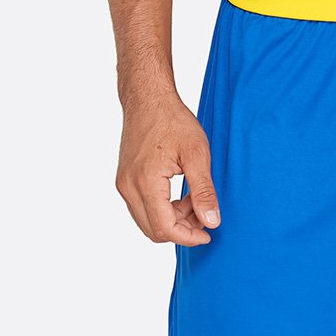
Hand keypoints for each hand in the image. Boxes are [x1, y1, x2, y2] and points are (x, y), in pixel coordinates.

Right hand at [115, 96, 219, 245]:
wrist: (147, 97)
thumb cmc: (172, 120)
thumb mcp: (197, 154)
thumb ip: (204, 191)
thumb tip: (212, 222)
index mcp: (145, 182)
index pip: (165, 228)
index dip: (189, 238)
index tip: (208, 233)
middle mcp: (128, 187)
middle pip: (155, 231)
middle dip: (182, 230)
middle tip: (203, 214)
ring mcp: (124, 185)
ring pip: (149, 222)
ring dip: (174, 221)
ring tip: (194, 202)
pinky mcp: (125, 181)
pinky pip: (144, 209)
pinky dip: (164, 211)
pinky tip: (181, 196)